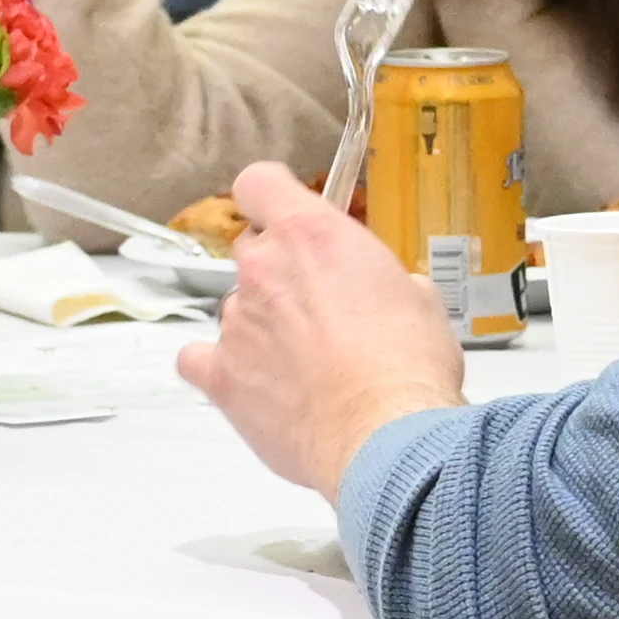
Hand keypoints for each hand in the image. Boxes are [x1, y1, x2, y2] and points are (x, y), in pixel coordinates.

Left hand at [179, 160, 462, 503]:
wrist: (383, 434)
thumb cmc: (406, 367)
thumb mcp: (419, 299)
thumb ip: (384, 280)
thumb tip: (388, 295)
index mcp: (310, 235)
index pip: (259, 184)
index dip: (270, 197)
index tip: (283, 211)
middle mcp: (263, 268)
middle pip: (252, 251)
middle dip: (281, 274)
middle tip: (321, 310)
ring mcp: (236, 321)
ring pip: (236, 309)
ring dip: (262, 327)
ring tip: (306, 367)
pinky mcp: (221, 374)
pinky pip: (198, 360)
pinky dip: (219, 367)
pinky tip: (252, 384)